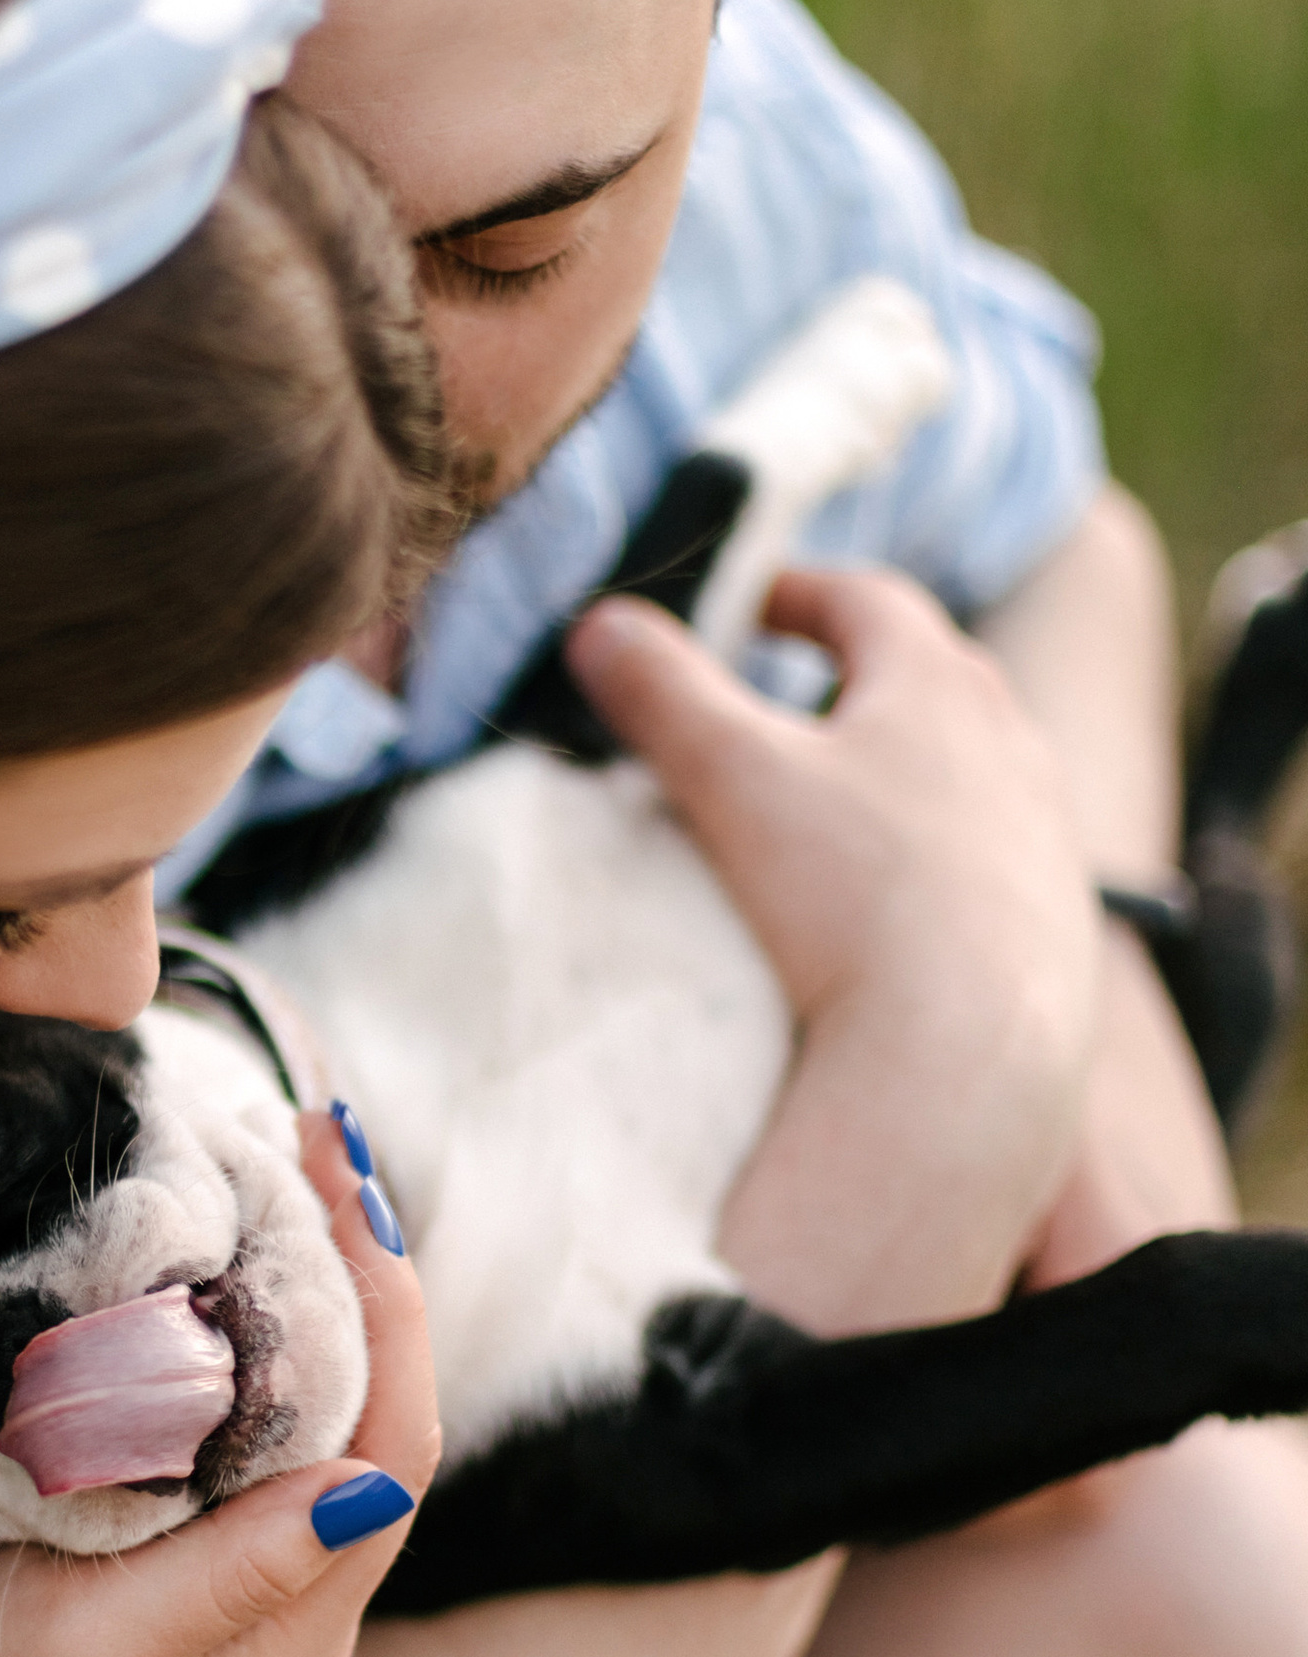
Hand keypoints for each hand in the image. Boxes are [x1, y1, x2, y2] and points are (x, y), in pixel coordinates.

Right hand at [0, 1113, 441, 1656]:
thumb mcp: (93, 1648)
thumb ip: (233, 1576)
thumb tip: (369, 1487)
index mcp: (295, 1627)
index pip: (394, 1449)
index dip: (392, 1314)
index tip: (354, 1193)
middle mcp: (293, 1587)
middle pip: (375, 1406)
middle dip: (363, 1270)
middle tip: (319, 1139)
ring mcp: (242, 1547)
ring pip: (321, 1390)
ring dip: (315, 1275)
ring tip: (285, 1158)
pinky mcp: (185, 1511)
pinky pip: (252, 1394)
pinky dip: (252, 1305)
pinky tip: (224, 1231)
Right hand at [569, 565, 1101, 1328]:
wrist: (971, 1062)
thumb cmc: (852, 903)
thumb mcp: (730, 781)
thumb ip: (661, 694)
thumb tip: (599, 625)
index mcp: (937, 683)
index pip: (869, 601)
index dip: (801, 594)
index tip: (751, 607)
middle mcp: (1011, 743)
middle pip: (932, 678)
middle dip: (858, 676)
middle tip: (792, 696)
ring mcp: (1044, 835)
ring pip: (971, 771)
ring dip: (906, 770)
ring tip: (837, 806)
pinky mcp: (1058, 920)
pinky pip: (993, 860)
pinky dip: (941, 857)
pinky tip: (895, 909)